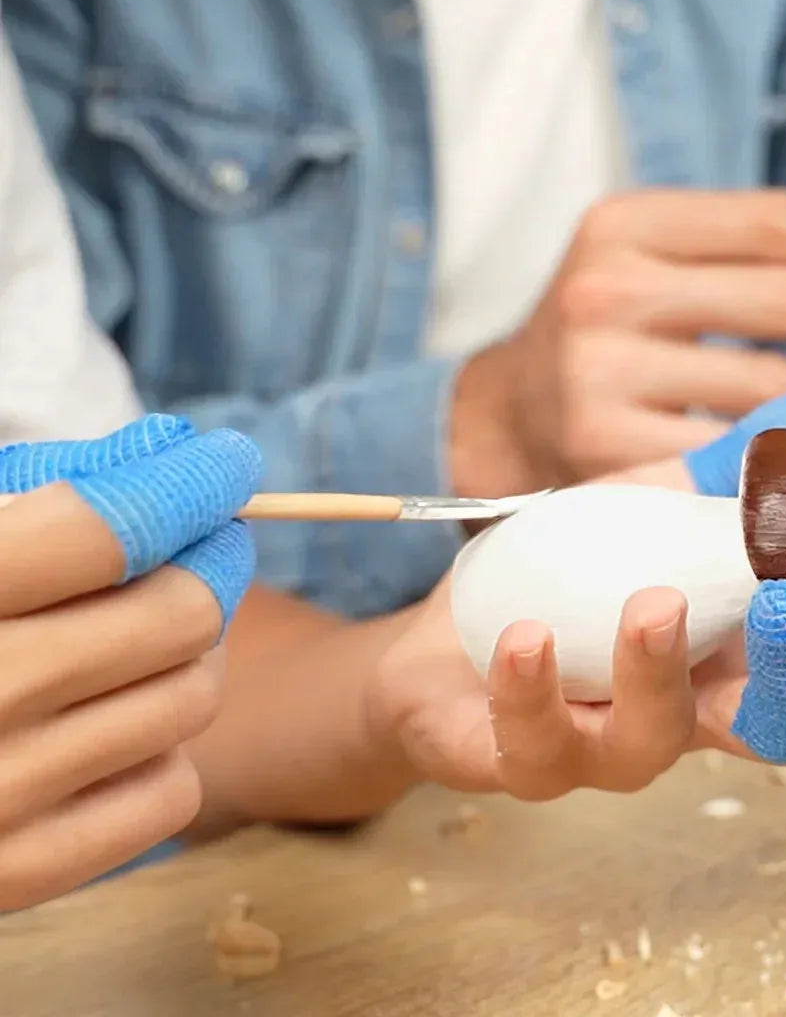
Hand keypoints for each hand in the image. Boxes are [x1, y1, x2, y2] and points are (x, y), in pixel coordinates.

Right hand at [0, 416, 259, 910]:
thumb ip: (44, 490)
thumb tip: (170, 449)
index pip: (110, 529)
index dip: (189, 484)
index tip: (226, 463)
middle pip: (181, 614)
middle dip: (207, 568)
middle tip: (205, 549)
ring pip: (193, 698)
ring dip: (188, 658)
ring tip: (139, 640)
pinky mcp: (21, 874)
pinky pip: (171, 792)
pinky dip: (158, 751)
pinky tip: (106, 726)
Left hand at [367, 367, 785, 798]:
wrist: (439, 639)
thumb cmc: (566, 576)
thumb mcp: (654, 500)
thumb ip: (749, 459)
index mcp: (735, 652)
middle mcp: (690, 712)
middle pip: (778, 721)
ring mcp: (605, 746)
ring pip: (652, 744)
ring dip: (657, 675)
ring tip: (652, 604)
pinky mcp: (519, 762)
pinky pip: (535, 747)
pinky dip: (535, 691)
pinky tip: (528, 636)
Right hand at [447, 187, 785, 495]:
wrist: (505, 419)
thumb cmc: (612, 336)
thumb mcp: (660, 265)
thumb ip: (757, 257)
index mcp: (625, 225)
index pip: (779, 223)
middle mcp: (607, 292)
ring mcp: (603, 377)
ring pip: (774, 389)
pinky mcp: (608, 456)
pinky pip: (740, 459)